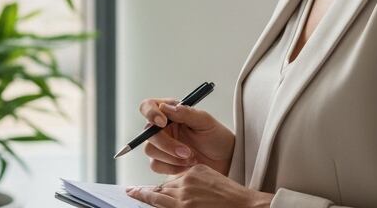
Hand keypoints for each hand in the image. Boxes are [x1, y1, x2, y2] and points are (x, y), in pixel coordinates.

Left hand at [126, 164, 272, 207]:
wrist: (245, 205)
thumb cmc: (231, 195)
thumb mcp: (210, 176)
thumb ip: (193, 177)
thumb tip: (180, 183)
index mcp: (192, 172)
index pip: (170, 179)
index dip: (158, 185)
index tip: (146, 186)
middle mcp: (186, 182)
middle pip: (161, 187)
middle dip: (146, 191)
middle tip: (131, 191)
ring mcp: (184, 197)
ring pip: (158, 197)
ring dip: (145, 196)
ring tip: (132, 194)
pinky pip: (164, 206)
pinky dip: (154, 203)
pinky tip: (146, 200)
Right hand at [136, 98, 234, 175]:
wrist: (226, 161)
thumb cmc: (217, 138)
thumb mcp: (206, 122)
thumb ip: (186, 113)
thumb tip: (165, 107)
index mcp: (171, 113)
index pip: (148, 106)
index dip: (150, 112)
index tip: (163, 122)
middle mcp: (163, 128)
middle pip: (148, 133)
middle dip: (167, 144)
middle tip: (187, 151)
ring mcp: (161, 146)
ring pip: (150, 150)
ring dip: (171, 157)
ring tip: (191, 158)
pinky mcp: (163, 163)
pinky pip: (156, 165)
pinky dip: (172, 167)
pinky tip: (187, 166)